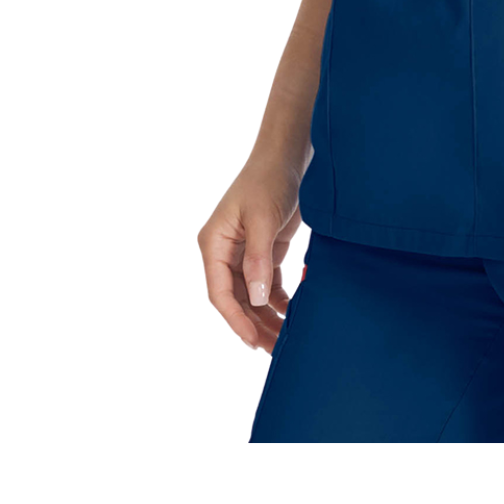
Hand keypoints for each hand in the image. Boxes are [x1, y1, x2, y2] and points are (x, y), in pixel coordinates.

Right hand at [199, 154, 303, 352]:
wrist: (286, 154)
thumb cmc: (268, 179)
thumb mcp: (262, 218)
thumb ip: (258, 259)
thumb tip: (257, 300)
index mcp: (213, 244)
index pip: (220, 292)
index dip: (235, 319)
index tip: (253, 341)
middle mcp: (224, 251)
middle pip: (237, 299)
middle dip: (254, 324)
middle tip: (275, 348)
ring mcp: (244, 252)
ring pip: (252, 295)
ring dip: (266, 317)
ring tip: (284, 339)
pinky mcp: (263, 249)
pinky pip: (266, 283)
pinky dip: (277, 300)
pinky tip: (290, 313)